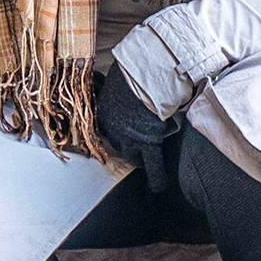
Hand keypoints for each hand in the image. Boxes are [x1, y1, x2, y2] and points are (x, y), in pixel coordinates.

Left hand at [95, 64, 174, 193]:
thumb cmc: (130, 73)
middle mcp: (112, 129)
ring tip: (147, 161)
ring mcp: (130, 139)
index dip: (117, 129)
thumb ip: (114, 87)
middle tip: (138, 139)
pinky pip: (153, 166)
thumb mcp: (116, 80)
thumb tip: (114, 80)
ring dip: (140, 156)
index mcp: (103, 113)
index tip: (123, 129)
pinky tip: (158, 188)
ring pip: (133, 155)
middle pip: (118, 142)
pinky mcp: (148, 144)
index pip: (107, 129)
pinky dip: (156, 178)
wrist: (144, 78)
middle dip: (127, 141)